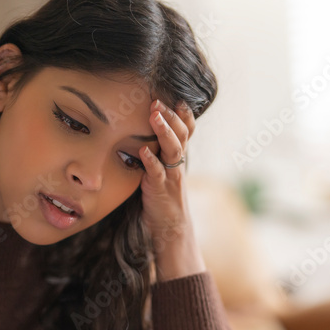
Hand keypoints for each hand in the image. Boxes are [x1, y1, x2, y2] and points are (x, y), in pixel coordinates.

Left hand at [138, 100, 206, 280]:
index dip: (184, 115)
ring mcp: (171, 177)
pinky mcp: (160, 191)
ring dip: (163, 131)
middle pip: (180, 135)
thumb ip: (159, 154)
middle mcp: (178, 165)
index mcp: (178, 159)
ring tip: (154, 115)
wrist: (171, 231)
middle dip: (170, 116)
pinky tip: (143, 151)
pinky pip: (157, 174)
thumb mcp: (164, 172)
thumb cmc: (163, 200)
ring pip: (172, 150)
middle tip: (158, 100)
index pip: (186, 131)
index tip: (176, 98)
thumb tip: (143, 134)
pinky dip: (151, 162)